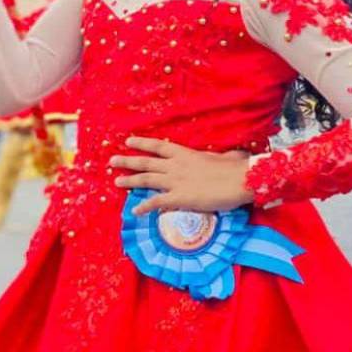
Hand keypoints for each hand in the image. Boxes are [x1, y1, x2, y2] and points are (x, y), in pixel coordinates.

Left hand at [111, 137, 252, 214]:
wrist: (240, 180)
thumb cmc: (235, 168)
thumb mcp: (222, 156)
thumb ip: (215, 157)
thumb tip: (221, 156)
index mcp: (185, 153)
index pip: (158, 145)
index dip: (142, 143)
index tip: (128, 141)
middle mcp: (176, 165)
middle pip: (146, 162)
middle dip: (128, 161)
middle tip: (112, 160)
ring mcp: (176, 182)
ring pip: (146, 180)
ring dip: (130, 181)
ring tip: (116, 181)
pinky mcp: (179, 198)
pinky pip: (157, 202)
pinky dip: (144, 206)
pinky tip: (134, 210)